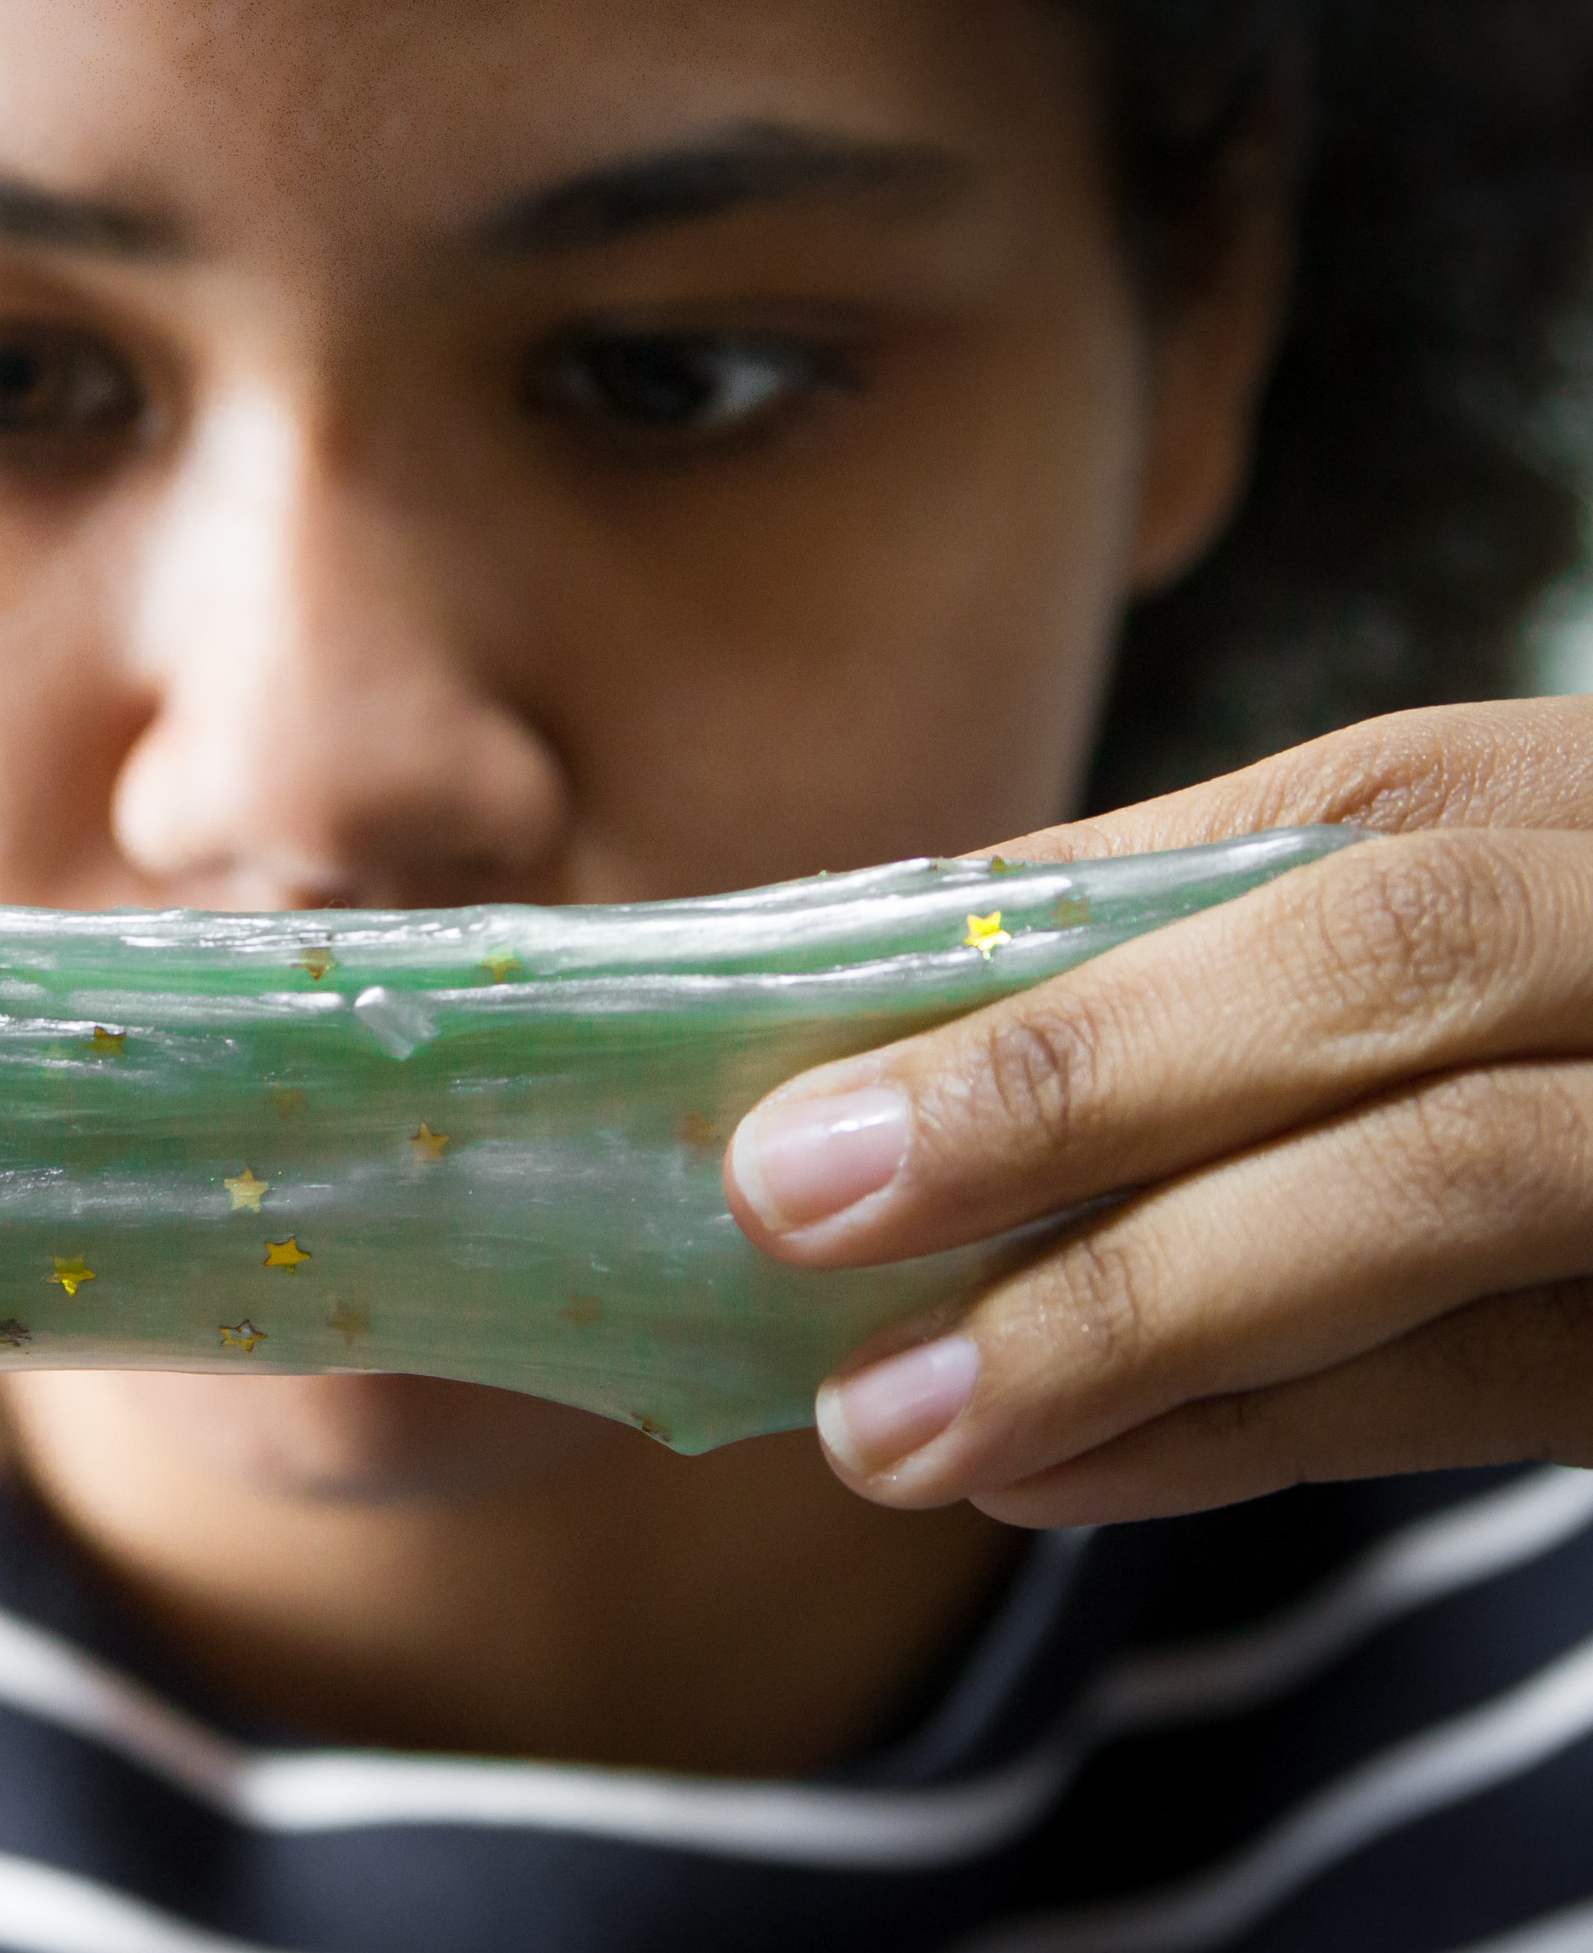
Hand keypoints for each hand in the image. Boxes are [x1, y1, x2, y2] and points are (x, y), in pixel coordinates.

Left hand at [725, 697, 1592, 1526]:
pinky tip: (1050, 1478)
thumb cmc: (1529, 1027)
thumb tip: (850, 1023)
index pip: (1274, 846)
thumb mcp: (1402, 932)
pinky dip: (1248, 1440)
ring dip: (1124, 1318)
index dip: (1019, 972)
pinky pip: (1493, 1390)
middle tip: (789, 1215)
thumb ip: (1179, 951)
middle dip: (1058, 1094)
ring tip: (883, 1425)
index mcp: (1539, 802)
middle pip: (1380, 970)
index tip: (765, 1098)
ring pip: (1444, 1192)